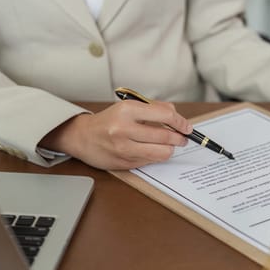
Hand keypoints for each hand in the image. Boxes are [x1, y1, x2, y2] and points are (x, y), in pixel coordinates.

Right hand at [39, 101, 192, 169]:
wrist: (83, 137)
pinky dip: (155, 156)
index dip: (181, 122)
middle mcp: (124, 129)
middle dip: (179, 138)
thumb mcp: (129, 106)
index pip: (165, 115)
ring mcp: (124, 148)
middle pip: (166, 136)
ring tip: (169, 145)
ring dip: (170, 149)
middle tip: (182, 138)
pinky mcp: (124, 163)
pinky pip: (150, 161)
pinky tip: (151, 150)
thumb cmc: (109, 120)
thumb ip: (154, 108)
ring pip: (161, 152)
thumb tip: (177, 116)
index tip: (187, 127)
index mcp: (127, 110)